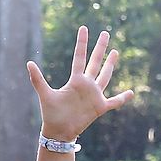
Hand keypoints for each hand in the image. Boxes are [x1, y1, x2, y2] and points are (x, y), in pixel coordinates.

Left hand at [27, 25, 133, 141]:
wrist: (58, 132)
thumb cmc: (51, 114)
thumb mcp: (45, 94)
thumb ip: (37, 79)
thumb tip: (28, 62)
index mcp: (75, 80)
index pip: (79, 57)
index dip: (82, 43)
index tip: (83, 28)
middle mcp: (86, 85)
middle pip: (95, 62)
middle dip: (100, 48)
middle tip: (105, 33)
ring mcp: (94, 95)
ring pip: (105, 76)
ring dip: (110, 65)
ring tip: (115, 52)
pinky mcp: (100, 107)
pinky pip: (114, 102)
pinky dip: (122, 98)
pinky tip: (131, 92)